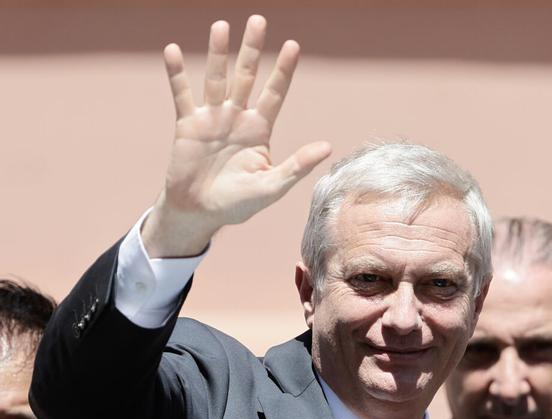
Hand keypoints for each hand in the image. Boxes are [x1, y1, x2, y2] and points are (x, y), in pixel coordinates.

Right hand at [142, 15, 331, 257]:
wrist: (200, 213)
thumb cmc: (239, 203)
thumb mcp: (272, 186)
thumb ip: (297, 166)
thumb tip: (327, 146)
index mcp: (260, 130)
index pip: (275, 93)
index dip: (283, 70)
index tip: (293, 45)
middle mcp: (237, 118)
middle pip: (246, 77)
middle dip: (252, 49)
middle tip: (258, 20)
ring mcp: (212, 118)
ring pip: (216, 79)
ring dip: (218, 53)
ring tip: (221, 26)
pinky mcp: (187, 124)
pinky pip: (182, 94)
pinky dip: (176, 74)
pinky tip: (172, 50)